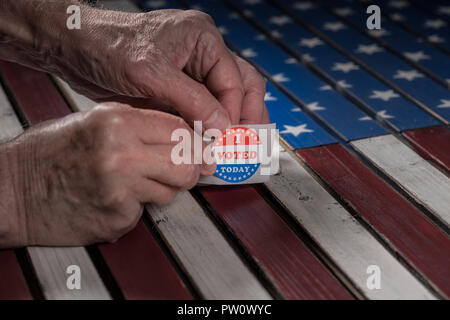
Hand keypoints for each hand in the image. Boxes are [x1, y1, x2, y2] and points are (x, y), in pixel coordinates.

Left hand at [0, 1, 268, 130]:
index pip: (234, 81)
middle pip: (242, 86)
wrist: (76, 49)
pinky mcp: (178, 88)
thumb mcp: (152, 74)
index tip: (229, 141)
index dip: (235, 114)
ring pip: (225, 100)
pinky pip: (203, 109)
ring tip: (235, 148)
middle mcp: (204, 54)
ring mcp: (192, 72)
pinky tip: (210, 144)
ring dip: (231, 124)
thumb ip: (193, 101)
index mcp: (204, 39)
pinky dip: (209, 127)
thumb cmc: (108, 47)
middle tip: (248, 145)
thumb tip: (223, 127)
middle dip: (247, 117)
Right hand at [1, 103, 214, 246]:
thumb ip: (141, 126)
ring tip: (131, 183)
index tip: (199, 149)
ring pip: (172, 191)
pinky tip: (113, 198)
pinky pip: (146, 212)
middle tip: (182, 170)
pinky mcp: (116, 217)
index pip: (180, 130)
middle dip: (189, 169)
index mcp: (117, 123)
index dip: (193, 141)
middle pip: (186, 164)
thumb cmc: (50, 153)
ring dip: (160, 190)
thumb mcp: (94, 121)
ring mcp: (120, 189)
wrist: (13, 190)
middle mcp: (122, 154)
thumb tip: (183, 138)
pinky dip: (136, 208)